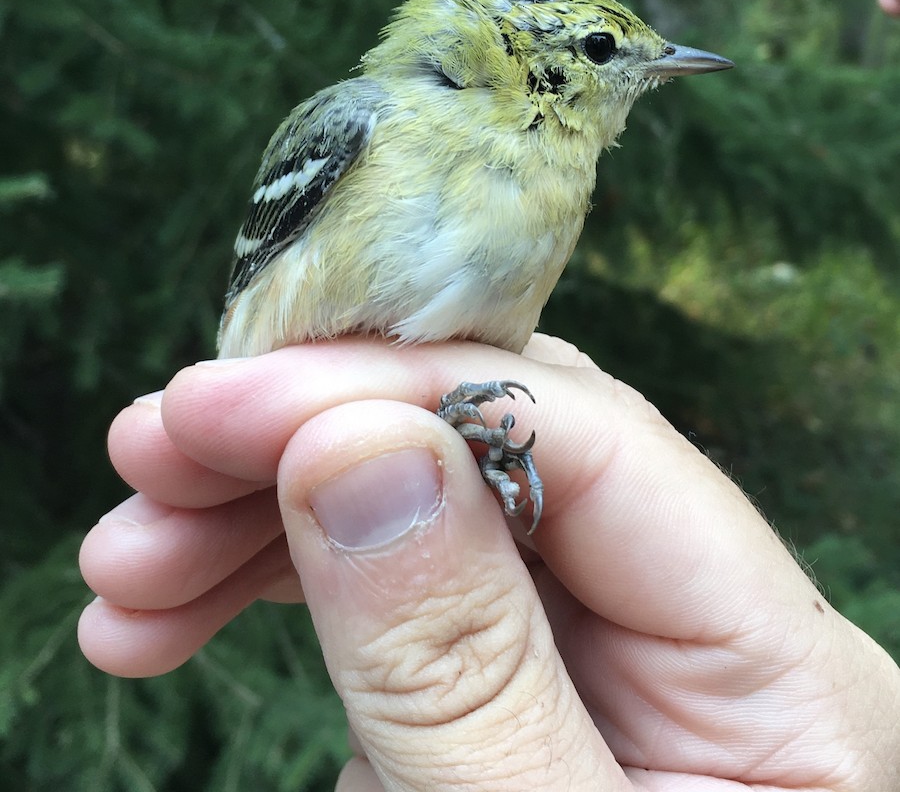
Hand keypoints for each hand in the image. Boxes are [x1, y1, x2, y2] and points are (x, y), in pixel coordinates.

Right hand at [79, 336, 899, 790]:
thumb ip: (458, 667)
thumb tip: (354, 440)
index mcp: (780, 670)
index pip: (595, 444)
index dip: (400, 393)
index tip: (223, 407)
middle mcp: (701, 627)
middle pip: (503, 452)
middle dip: (312, 438)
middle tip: (150, 456)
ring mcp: (604, 654)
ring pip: (432, 505)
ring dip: (267, 515)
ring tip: (128, 568)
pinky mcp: (518, 684)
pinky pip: (402, 588)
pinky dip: (281, 584)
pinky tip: (176, 610)